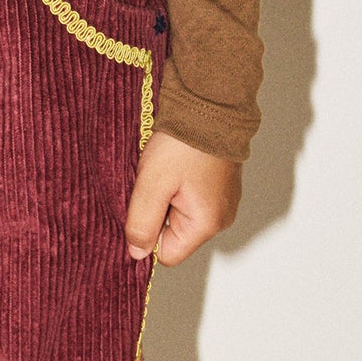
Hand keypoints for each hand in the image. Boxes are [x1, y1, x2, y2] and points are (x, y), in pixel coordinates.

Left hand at [124, 131, 240, 268]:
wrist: (209, 106)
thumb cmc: (183, 144)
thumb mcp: (152, 184)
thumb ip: (142, 223)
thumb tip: (137, 254)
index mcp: (206, 224)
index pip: (167, 254)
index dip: (148, 234)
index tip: (142, 206)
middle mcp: (221, 219)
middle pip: (175, 235)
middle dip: (157, 214)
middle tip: (154, 184)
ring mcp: (223, 202)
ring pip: (181, 216)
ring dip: (167, 198)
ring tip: (166, 173)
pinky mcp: (221, 187)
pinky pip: (192, 199)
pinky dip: (179, 187)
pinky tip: (176, 167)